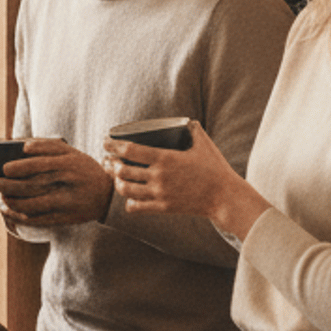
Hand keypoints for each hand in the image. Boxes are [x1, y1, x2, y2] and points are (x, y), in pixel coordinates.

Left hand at [0, 139, 112, 227]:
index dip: (20, 167)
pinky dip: (19, 216)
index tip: (5, 168)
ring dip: (12, 202)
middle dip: (10, 186)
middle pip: (34, 186)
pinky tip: (8, 210)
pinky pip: (37, 220)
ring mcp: (66, 204)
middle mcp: (68, 184)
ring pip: (33, 205)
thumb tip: (24, 146)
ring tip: (1, 197)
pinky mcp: (64, 219)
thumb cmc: (84, 170)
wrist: (107, 197)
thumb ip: (49, 145)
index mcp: (70, 164)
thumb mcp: (72, 153)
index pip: (41, 165)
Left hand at [102, 125, 266, 239]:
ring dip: (117, 182)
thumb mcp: (204, 145)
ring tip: (116, 177)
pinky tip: (129, 198)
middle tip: (108, 161)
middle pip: (122, 170)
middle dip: (110, 165)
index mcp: (165, 158)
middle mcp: (159, 176)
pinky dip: (128, 202)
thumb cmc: (215, 169)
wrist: (225, 197)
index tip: (105, 142)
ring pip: (126, 189)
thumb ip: (194, 130)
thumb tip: (187, 122)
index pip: (130, 150)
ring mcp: (160, 194)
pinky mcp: (163, 208)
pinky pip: (136, 207)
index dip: (113, 145)